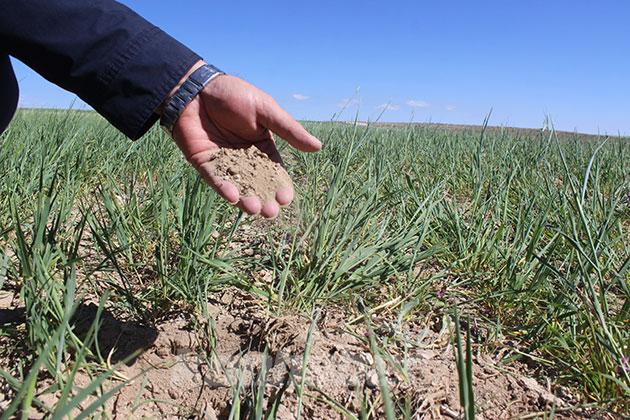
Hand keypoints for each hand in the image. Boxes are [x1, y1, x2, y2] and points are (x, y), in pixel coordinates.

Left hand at [169, 61, 321, 217]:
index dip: (280, 186)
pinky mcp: (204, 163)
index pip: (274, 171)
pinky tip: (233, 197)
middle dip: (264, 198)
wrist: (197, 87)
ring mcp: (223, 162)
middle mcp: (243, 157)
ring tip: (254, 210)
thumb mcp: (266, 111)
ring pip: (237, 185)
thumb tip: (317, 147)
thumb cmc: (233, 94)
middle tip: (270, 212)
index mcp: (261, 145)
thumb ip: (289, 131)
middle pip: (256, 183)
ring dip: (245, 199)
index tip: (285, 198)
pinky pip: (215, 178)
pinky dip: (224, 188)